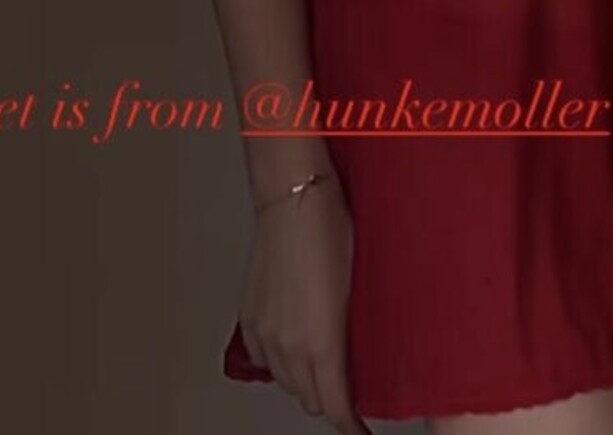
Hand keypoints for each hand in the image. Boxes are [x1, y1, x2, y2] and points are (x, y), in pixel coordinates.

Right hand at [238, 169, 370, 434]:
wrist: (294, 200)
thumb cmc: (332, 230)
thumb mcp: (359, 287)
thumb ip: (357, 333)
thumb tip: (362, 358)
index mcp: (321, 344)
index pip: (336, 407)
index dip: (352, 424)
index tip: (362, 430)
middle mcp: (289, 347)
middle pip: (310, 399)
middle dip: (330, 399)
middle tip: (348, 387)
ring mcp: (266, 334)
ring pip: (286, 382)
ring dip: (305, 381)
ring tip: (324, 366)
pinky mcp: (250, 319)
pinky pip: (265, 360)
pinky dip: (280, 361)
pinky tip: (294, 346)